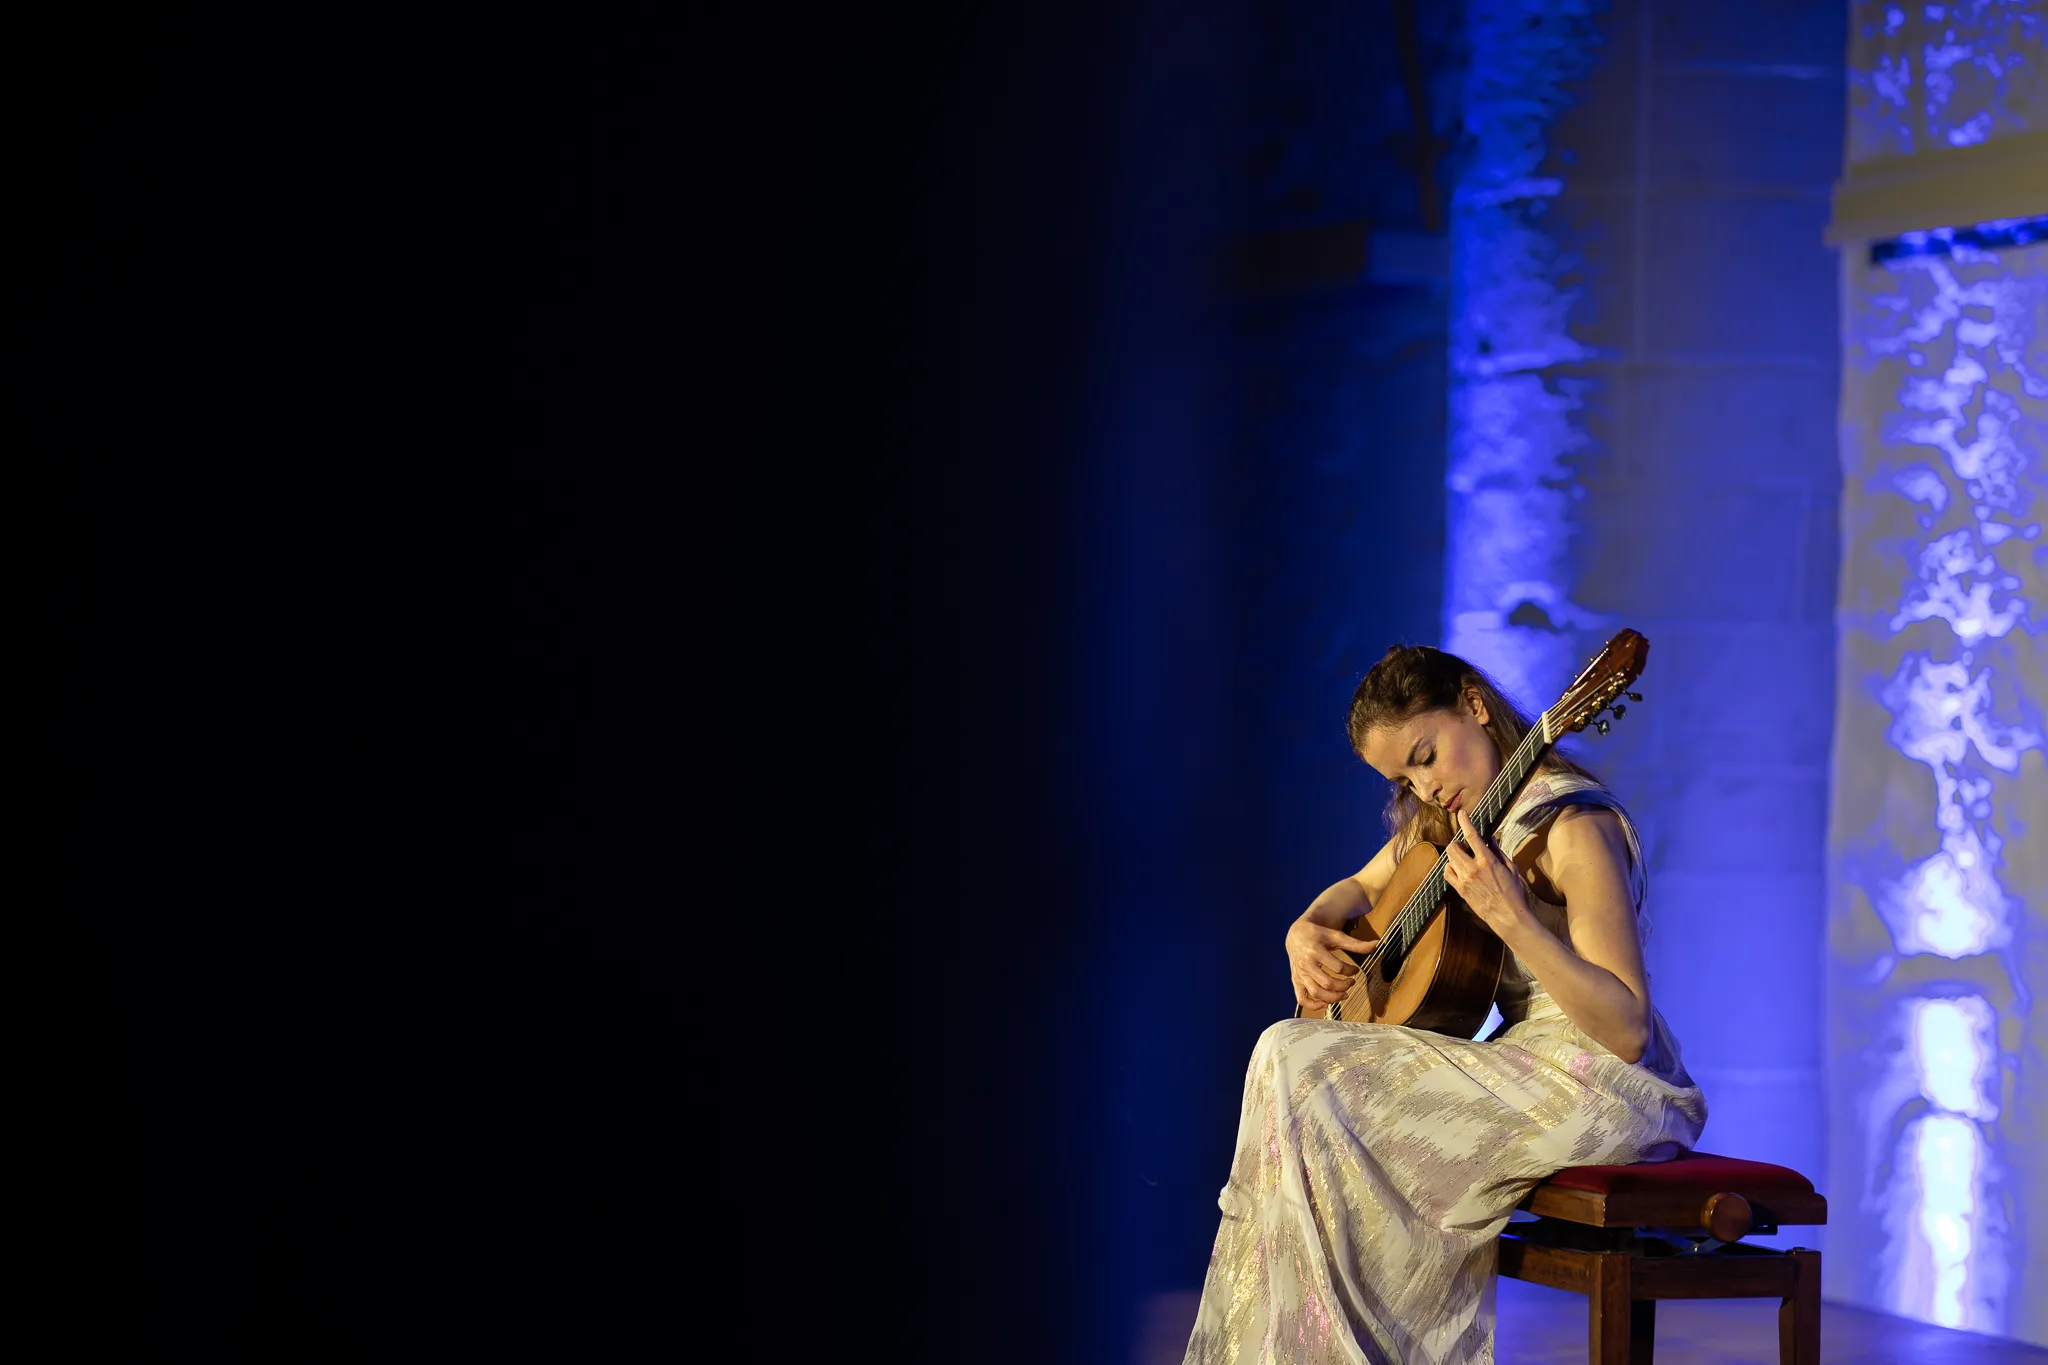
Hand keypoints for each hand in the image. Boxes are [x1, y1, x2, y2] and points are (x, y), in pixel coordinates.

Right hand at [1285, 915, 1378, 1008]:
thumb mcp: (1335, 936)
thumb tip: (1376, 944)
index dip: (1350, 971)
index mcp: (1315, 950)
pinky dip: (1313, 1006)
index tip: (1355, 970)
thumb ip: (1355, 943)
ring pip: (1316, 993)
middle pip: (1327, 983)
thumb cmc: (1317, 935)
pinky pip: (1302, 999)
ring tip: (1343, 995)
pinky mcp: (1296, 981)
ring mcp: (1300, 974)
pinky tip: (1325, 1003)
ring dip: (1333, 998)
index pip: (1337, 967)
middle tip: (1351, 983)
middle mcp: (1305, 964)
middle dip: (1344, 986)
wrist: (1296, 935)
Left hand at [1443, 809, 1531, 935]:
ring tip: (1466, 860)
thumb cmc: (1513, 892)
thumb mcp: (1511, 868)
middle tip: (1466, 847)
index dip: (1465, 821)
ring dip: (1455, 856)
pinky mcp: (1460, 890)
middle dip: (1458, 843)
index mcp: (1487, 861)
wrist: (1508, 916)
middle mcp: (1473, 869)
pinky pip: (1447, 873)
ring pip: (1449, 859)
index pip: (1471, 835)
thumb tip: (1490, 838)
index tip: (1461, 814)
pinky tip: (1460, 870)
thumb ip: (1498, 851)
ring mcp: (1464, 880)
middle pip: (1453, 847)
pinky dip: (1451, 868)